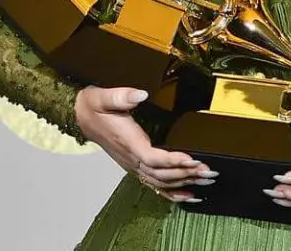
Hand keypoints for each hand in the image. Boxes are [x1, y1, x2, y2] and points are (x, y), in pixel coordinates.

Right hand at [75, 86, 217, 202]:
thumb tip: (140, 94)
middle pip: (161, 173)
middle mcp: (131, 158)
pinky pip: (154, 184)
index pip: (152, 157)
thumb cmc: (94, 106)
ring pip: (160, 181)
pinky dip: (171, 192)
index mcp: (128, 142)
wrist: (81, 115)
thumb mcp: (104, 96)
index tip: (191, 159)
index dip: (172, 160)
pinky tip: (187, 196)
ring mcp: (133, 164)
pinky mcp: (135, 165)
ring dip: (184, 182)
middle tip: (208, 171)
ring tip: (206, 180)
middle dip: (186, 174)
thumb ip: (121, 96)